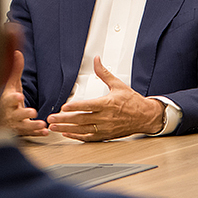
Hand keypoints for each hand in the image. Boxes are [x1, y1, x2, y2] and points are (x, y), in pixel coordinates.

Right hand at [0, 50, 48, 135]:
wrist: (0, 119)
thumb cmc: (8, 100)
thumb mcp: (11, 84)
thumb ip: (15, 70)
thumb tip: (17, 52)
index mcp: (7, 101)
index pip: (8, 100)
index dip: (13, 98)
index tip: (18, 96)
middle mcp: (10, 114)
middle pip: (15, 114)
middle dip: (24, 113)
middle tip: (32, 112)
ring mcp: (15, 124)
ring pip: (23, 127)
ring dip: (33, 126)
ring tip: (42, 124)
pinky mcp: (21, 132)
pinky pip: (29, 134)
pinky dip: (37, 133)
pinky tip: (45, 132)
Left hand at [47, 56, 163, 141]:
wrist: (145, 117)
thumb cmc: (133, 102)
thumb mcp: (118, 84)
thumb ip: (104, 73)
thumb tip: (96, 60)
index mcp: (108, 104)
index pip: (88, 105)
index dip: (75, 107)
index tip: (64, 107)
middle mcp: (105, 117)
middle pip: (81, 119)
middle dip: (64, 119)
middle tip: (51, 118)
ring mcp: (105, 128)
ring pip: (82, 130)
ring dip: (67, 128)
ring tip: (54, 127)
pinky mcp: (105, 135)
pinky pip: (89, 137)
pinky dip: (77, 136)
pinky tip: (67, 134)